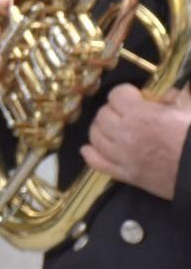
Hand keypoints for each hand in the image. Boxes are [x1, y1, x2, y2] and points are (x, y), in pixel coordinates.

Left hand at [82, 84, 190, 201]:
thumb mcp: (188, 109)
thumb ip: (174, 96)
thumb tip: (165, 93)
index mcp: (140, 115)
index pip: (116, 95)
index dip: (124, 93)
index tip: (133, 96)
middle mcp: (125, 134)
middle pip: (103, 115)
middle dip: (113, 110)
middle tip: (125, 113)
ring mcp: (123, 156)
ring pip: (96, 136)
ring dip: (101, 129)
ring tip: (111, 128)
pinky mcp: (126, 175)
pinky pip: (98, 163)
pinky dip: (90, 155)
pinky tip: (88, 148)